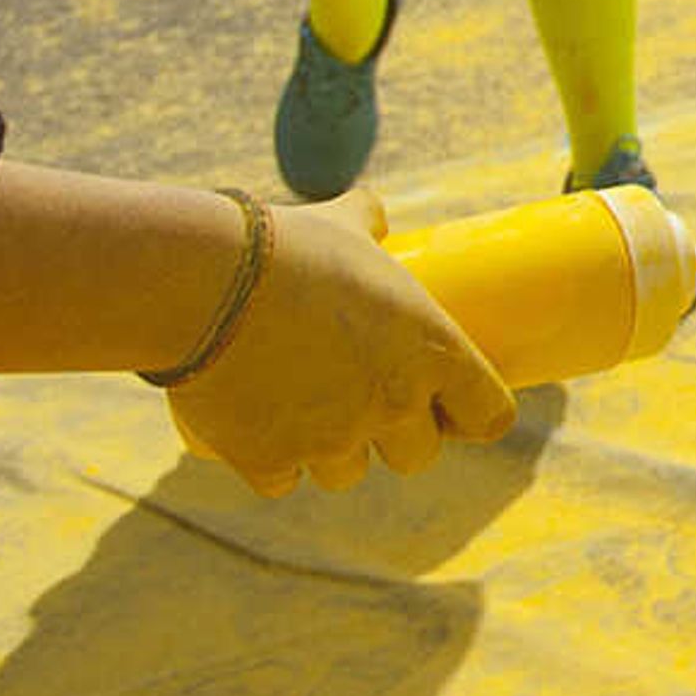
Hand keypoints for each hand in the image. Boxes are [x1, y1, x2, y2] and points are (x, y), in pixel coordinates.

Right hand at [165, 189, 519, 494]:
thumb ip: (367, 220)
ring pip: (348, 474)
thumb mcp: (343, 224)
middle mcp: (392, 405)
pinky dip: (273, 464)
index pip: (489, 414)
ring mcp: (331, 440)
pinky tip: (261, 433)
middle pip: (418, 456)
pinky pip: (284, 481)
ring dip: (335, 453)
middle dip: (399, 438)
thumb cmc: (288, 248)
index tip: (454, 406)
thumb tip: (371, 214)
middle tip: (371, 404)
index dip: (475, 414)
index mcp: (432, 352)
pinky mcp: (270, 461)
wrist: (206, 285)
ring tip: (309, 413)